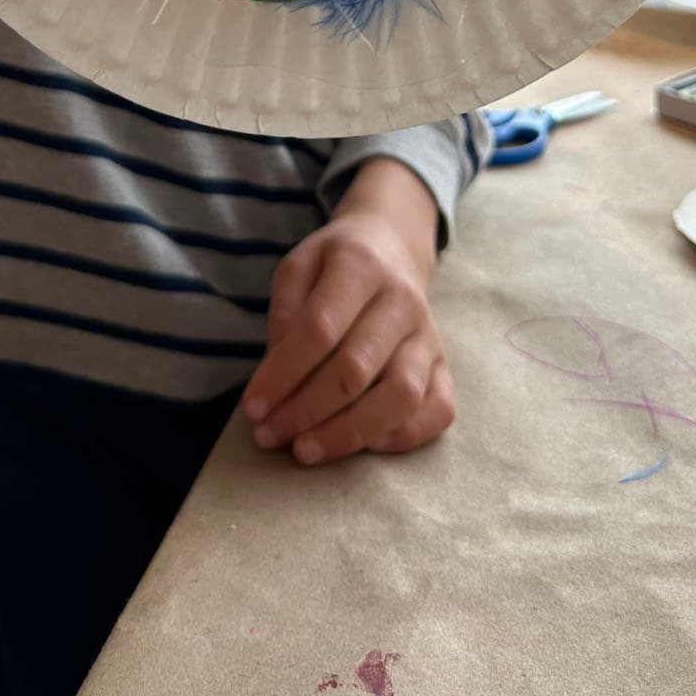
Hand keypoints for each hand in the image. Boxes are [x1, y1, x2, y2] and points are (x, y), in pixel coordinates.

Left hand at [241, 159, 455, 465]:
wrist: (393, 244)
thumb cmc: (336, 262)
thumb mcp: (299, 265)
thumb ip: (285, 312)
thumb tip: (277, 372)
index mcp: (360, 266)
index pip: (320, 329)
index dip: (282, 375)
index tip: (251, 408)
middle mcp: (401, 301)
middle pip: (355, 369)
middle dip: (305, 411)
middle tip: (269, 436)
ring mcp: (428, 335)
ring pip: (401, 396)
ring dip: (349, 434)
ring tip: (306, 450)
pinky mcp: (444, 364)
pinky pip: (439, 409)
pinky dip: (406, 436)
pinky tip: (366, 448)